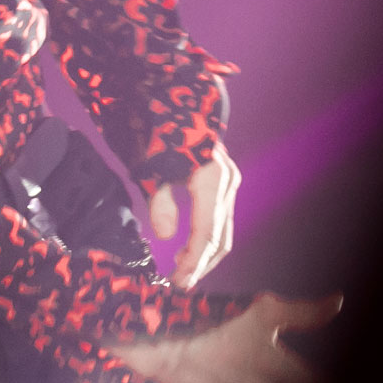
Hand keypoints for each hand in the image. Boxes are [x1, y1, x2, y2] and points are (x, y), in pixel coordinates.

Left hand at [148, 141, 239, 289]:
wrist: (174, 98)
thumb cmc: (159, 130)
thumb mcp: (153, 167)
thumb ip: (160, 203)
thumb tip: (166, 238)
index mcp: (214, 181)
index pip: (208, 235)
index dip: (193, 263)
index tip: (177, 283)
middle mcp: (228, 183)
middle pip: (221, 238)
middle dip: (201, 265)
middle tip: (179, 284)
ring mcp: (229, 181)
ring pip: (222, 230)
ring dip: (203, 254)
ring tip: (178, 269)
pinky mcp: (223, 181)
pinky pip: (218, 218)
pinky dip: (204, 238)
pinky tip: (185, 248)